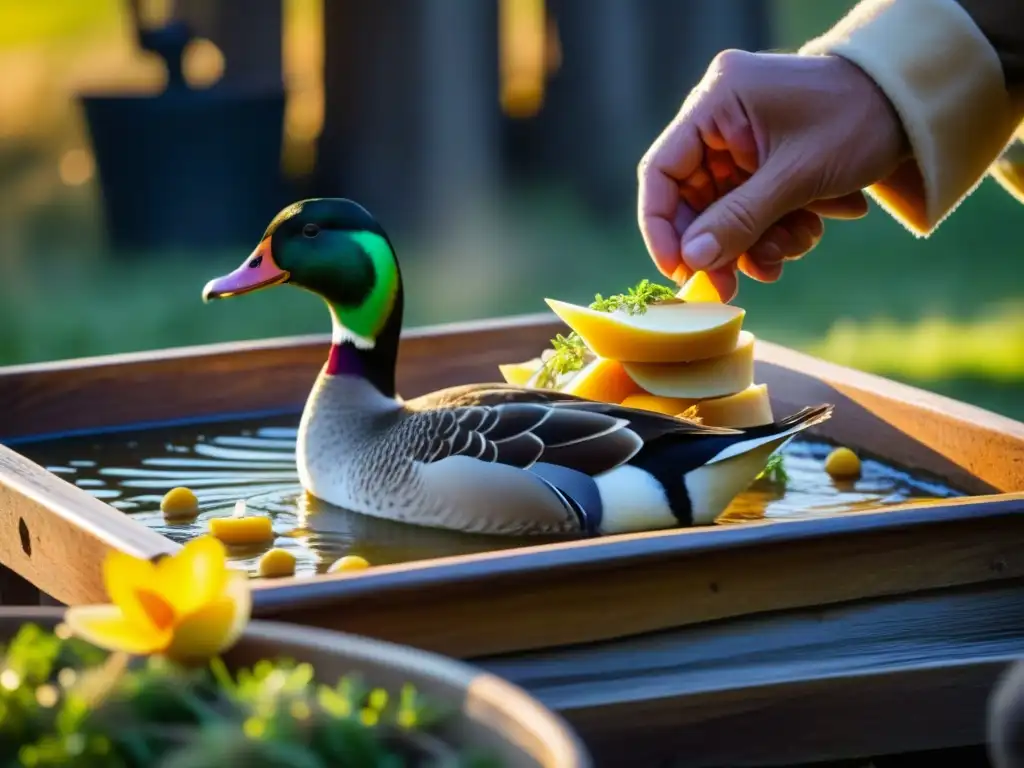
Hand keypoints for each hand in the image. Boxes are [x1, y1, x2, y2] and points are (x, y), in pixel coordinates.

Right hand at [638, 50, 908, 299]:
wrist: (916, 108)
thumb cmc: (860, 122)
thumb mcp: (797, 177)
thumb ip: (739, 220)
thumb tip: (691, 262)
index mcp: (717, 102)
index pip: (661, 170)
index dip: (660, 225)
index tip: (677, 270)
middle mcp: (721, 119)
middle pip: (692, 198)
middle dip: (718, 243)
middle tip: (728, 287)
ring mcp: (742, 142)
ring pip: (723, 211)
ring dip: (753, 242)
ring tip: (789, 250)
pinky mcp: (764, 162)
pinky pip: (751, 208)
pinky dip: (774, 230)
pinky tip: (805, 233)